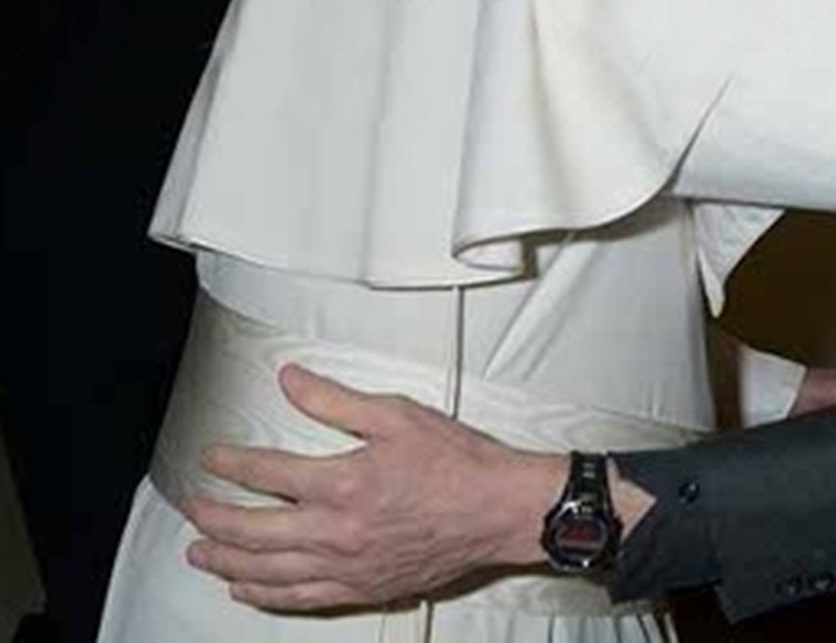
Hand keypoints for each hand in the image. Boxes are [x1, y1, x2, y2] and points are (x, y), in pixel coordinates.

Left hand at [182, 364, 560, 611]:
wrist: (500, 509)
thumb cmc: (457, 460)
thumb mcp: (397, 415)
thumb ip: (336, 402)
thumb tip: (290, 381)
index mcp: (342, 483)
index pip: (267, 475)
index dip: (231, 465)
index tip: (210, 458)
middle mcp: (336, 532)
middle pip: (254, 533)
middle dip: (213, 520)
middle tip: (191, 509)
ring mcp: (347, 566)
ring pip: (269, 572)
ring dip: (227, 564)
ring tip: (200, 555)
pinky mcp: (363, 588)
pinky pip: (300, 599)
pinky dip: (265, 597)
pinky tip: (247, 592)